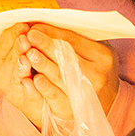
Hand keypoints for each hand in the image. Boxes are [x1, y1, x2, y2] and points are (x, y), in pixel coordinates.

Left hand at [0, 22, 119, 129]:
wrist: (105, 101)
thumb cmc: (94, 68)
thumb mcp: (91, 49)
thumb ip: (72, 37)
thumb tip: (42, 26)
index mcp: (102, 55)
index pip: (73, 41)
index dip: (52, 33)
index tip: (35, 28)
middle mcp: (96, 75)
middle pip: (67, 58)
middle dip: (46, 46)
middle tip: (29, 37)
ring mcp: (86, 93)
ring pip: (60, 76)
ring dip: (42, 64)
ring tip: (28, 54)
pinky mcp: (74, 109)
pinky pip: (57, 97)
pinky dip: (44, 88)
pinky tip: (33, 79)